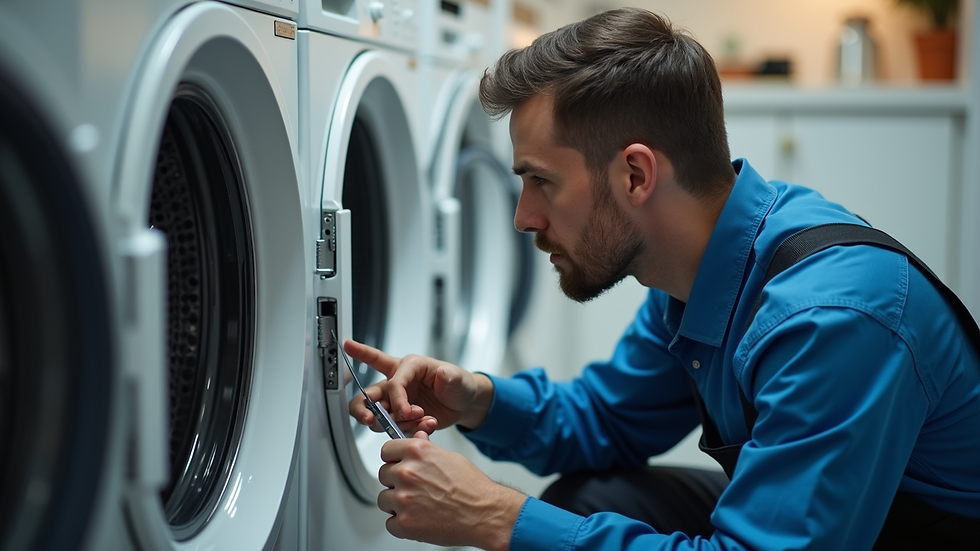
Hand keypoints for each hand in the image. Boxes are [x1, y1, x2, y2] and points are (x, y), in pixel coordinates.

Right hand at [344, 340, 492, 434]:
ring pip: (377, 416)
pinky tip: (426, 427)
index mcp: (409, 367)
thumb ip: (450, 376)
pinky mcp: (400, 418)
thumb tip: (442, 373)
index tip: (406, 412)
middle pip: (367, 395)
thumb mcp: (459, 378)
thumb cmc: (459, 384)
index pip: (393, 383)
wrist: (464, 405)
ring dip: (396, 424)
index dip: (397, 399)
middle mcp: (398, 383)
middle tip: (369, 420)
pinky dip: (409, 432)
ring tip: (423, 421)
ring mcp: (397, 402)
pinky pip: (394, 429)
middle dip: (363, 409)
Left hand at [378, 431, 525, 550]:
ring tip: (419, 505)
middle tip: (414, 488)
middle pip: (383, 474)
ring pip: (384, 499)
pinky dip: (401, 524)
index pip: (386, 450)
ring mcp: (403, 499)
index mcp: (417, 452)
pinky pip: (390, 523)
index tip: (396, 464)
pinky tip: (418, 519)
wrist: (485, 513)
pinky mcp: (405, 523)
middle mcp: (407, 473)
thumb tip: (417, 438)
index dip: (393, 458)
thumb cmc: (472, 487)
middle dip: (396, 481)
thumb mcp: (449, 457)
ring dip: (397, 503)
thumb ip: (426, 448)